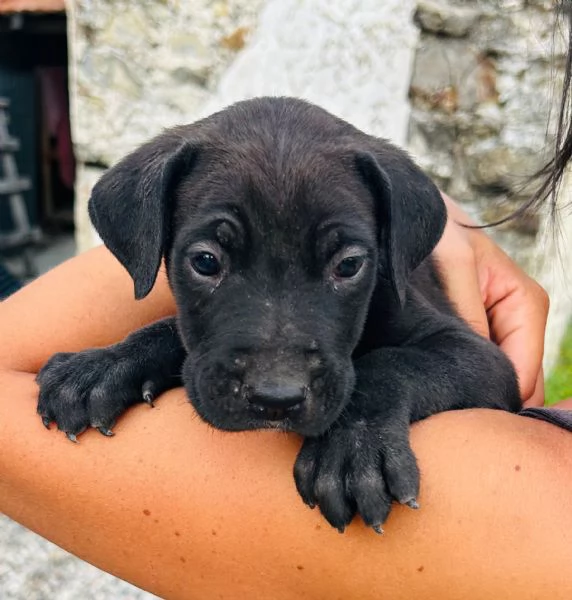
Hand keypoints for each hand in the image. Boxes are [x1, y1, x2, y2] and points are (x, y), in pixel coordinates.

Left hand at [434, 194, 548, 406]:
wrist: (409, 214)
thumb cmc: (436, 229)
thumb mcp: (455, 263)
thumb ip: (471, 313)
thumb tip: (482, 368)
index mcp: (525, 303)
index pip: (525, 374)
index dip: (497, 401)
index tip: (459, 418)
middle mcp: (518, 320)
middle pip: (518, 384)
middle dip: (486, 402)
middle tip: (444, 416)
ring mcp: (497, 327)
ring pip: (499, 380)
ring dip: (472, 394)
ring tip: (435, 404)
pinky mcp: (474, 331)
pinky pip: (476, 367)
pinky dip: (460, 380)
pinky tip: (434, 387)